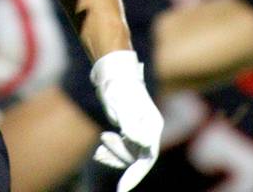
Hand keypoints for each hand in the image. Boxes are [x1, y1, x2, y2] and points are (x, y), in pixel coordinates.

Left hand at [90, 51, 161, 190]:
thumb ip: (131, 123)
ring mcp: (139, 132)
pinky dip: (110, 153)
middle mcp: (148, 131)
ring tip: (100, 151)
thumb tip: (137, 140)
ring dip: (113, 156)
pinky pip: (122, 151)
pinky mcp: (129, 131)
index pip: (147, 157)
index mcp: (152, 126)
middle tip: (100, 153)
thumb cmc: (119, 87)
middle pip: (137, 158)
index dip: (136, 174)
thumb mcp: (123, 104)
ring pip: (128, 156)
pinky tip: (100, 153)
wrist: (113, 72)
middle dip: (119, 160)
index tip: (122, 189)